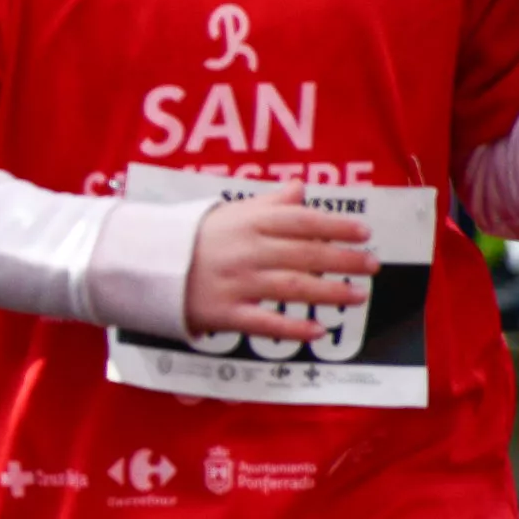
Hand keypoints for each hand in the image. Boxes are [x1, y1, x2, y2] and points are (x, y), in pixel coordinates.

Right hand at [184, 182, 378, 342]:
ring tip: (357, 296)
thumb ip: (269, 203)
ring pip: (291, 287)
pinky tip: (317, 330)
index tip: (364, 233)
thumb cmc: (194, 237)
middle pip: (303, 254)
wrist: (145, 265)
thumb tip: (301, 188)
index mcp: (248, 223)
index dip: (335, 226)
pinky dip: (291, 328)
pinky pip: (264, 322)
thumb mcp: (229, 211)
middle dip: (342, 260)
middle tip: (372, 265)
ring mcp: (236, 283)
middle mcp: (246, 251)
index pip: (300, 221)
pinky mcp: (224, 313)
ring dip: (328, 292)